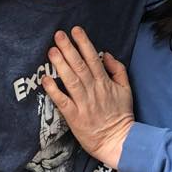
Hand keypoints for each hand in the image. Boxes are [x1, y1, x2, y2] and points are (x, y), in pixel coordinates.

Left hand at [41, 26, 133, 168]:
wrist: (119, 141)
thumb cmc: (121, 115)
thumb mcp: (126, 90)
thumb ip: (118, 70)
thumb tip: (106, 55)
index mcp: (105, 82)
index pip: (93, 58)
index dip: (83, 43)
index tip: (75, 30)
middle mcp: (93, 90)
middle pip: (79, 65)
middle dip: (68, 48)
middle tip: (58, 35)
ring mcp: (83, 103)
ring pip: (71, 80)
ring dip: (60, 64)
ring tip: (51, 51)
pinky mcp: (75, 117)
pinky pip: (62, 101)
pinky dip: (54, 90)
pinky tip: (45, 79)